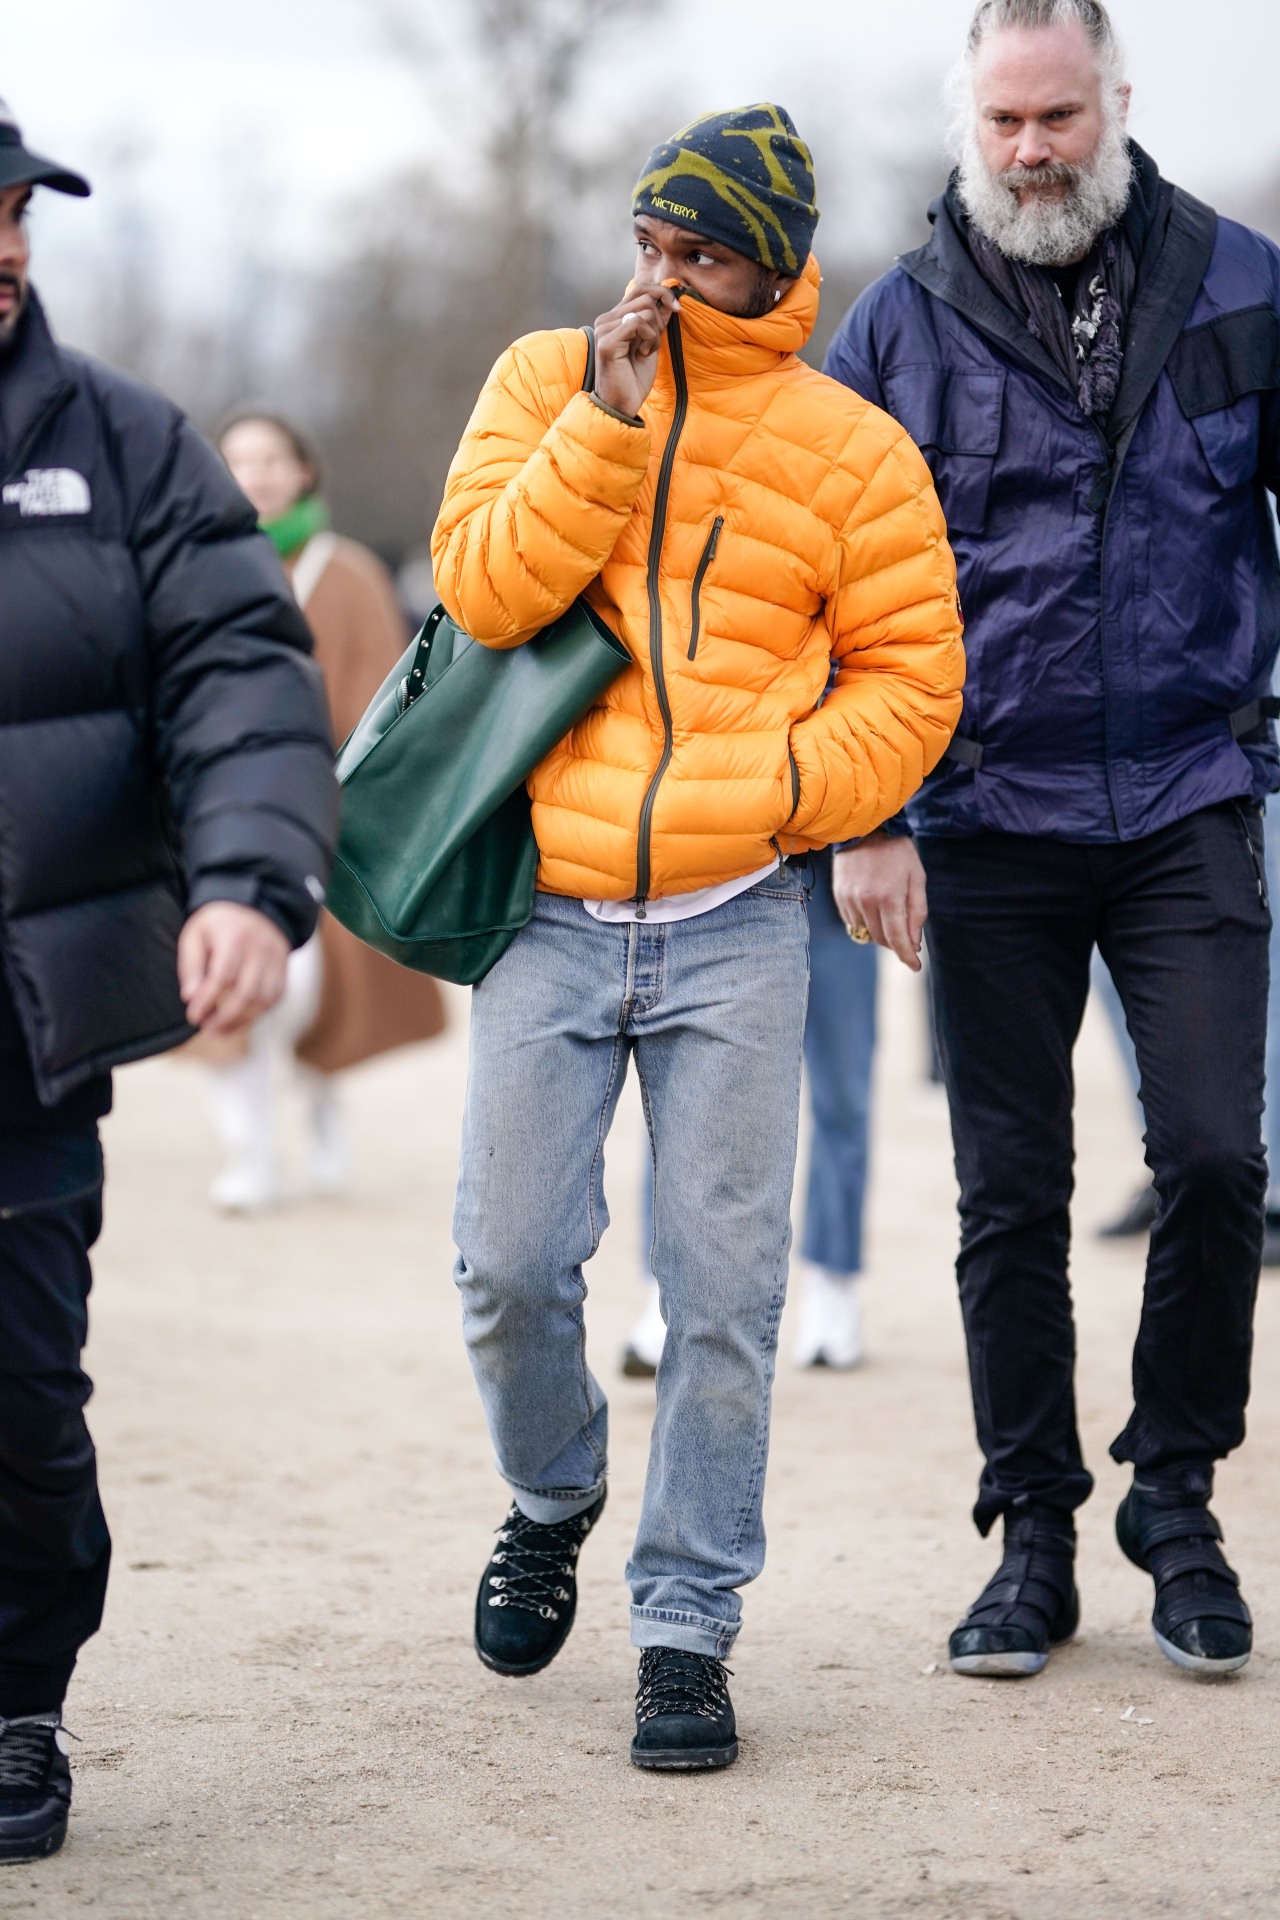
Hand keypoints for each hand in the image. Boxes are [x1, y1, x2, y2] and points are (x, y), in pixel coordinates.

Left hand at [177, 902, 290, 1035]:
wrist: (254, 907)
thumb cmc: (218, 925)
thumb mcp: (195, 935)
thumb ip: (191, 965)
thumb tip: (190, 997)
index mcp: (235, 936)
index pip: (223, 976)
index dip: (207, 1000)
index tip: (193, 1016)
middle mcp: (260, 948)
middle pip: (246, 992)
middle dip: (225, 1017)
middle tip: (207, 1029)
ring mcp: (276, 960)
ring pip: (263, 1000)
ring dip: (241, 1021)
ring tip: (220, 1030)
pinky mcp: (283, 970)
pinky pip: (274, 999)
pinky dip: (257, 1014)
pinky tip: (239, 1020)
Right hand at [592, 284, 681, 417]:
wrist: (622, 404)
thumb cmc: (634, 378)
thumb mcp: (651, 343)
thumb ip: (657, 321)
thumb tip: (669, 299)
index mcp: (614, 318)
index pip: (640, 288)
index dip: (662, 293)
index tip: (677, 309)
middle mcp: (606, 319)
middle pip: (645, 295)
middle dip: (659, 319)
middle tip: (653, 343)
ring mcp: (604, 328)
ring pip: (644, 310)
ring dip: (654, 333)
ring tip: (646, 352)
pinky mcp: (607, 341)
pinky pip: (637, 323)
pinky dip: (649, 338)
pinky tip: (642, 354)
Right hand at [832, 834, 928, 972]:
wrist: (866, 828)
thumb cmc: (897, 852)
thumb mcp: (917, 878)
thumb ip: (917, 912)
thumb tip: (914, 942)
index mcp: (889, 897)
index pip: (898, 939)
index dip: (907, 956)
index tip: (915, 966)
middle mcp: (866, 901)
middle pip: (881, 939)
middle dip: (896, 942)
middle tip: (907, 935)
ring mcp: (849, 899)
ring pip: (866, 932)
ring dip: (880, 931)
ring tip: (888, 914)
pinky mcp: (839, 896)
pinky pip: (852, 921)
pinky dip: (865, 921)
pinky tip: (873, 906)